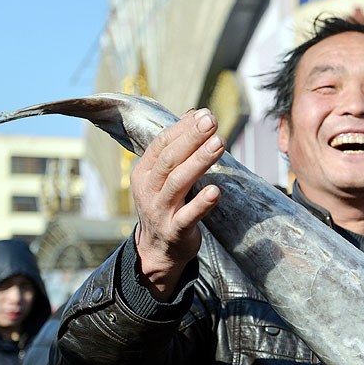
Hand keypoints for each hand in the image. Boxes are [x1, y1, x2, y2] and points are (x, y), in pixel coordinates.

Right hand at [130, 108, 225, 299]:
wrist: (158, 250)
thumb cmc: (168, 205)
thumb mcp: (165, 177)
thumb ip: (178, 149)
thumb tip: (195, 115)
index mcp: (144, 172)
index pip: (162, 144)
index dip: (183, 128)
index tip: (205, 114)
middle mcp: (148, 189)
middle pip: (170, 159)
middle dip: (192, 138)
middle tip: (212, 122)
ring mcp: (160, 211)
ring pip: (178, 182)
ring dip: (200, 162)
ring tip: (219, 144)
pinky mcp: (174, 231)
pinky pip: (188, 216)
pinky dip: (202, 204)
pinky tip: (216, 191)